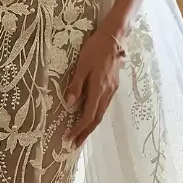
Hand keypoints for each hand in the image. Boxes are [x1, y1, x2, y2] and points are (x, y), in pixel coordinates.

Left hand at [64, 24, 126, 147]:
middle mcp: (107, 92)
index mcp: (98, 88)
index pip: (88, 115)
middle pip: (96, 118)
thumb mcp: (82, 66)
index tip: (69, 138)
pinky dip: (96, 114)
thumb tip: (69, 103)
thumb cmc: (94, 49)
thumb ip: (76, 85)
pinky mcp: (113, 85)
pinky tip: (90, 116)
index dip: (79, 128)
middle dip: (86, 132)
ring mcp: (112, 89)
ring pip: (102, 113)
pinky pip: (104, 105)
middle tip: (75, 144)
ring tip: (81, 134)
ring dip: (91, 125)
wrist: (113, 38)